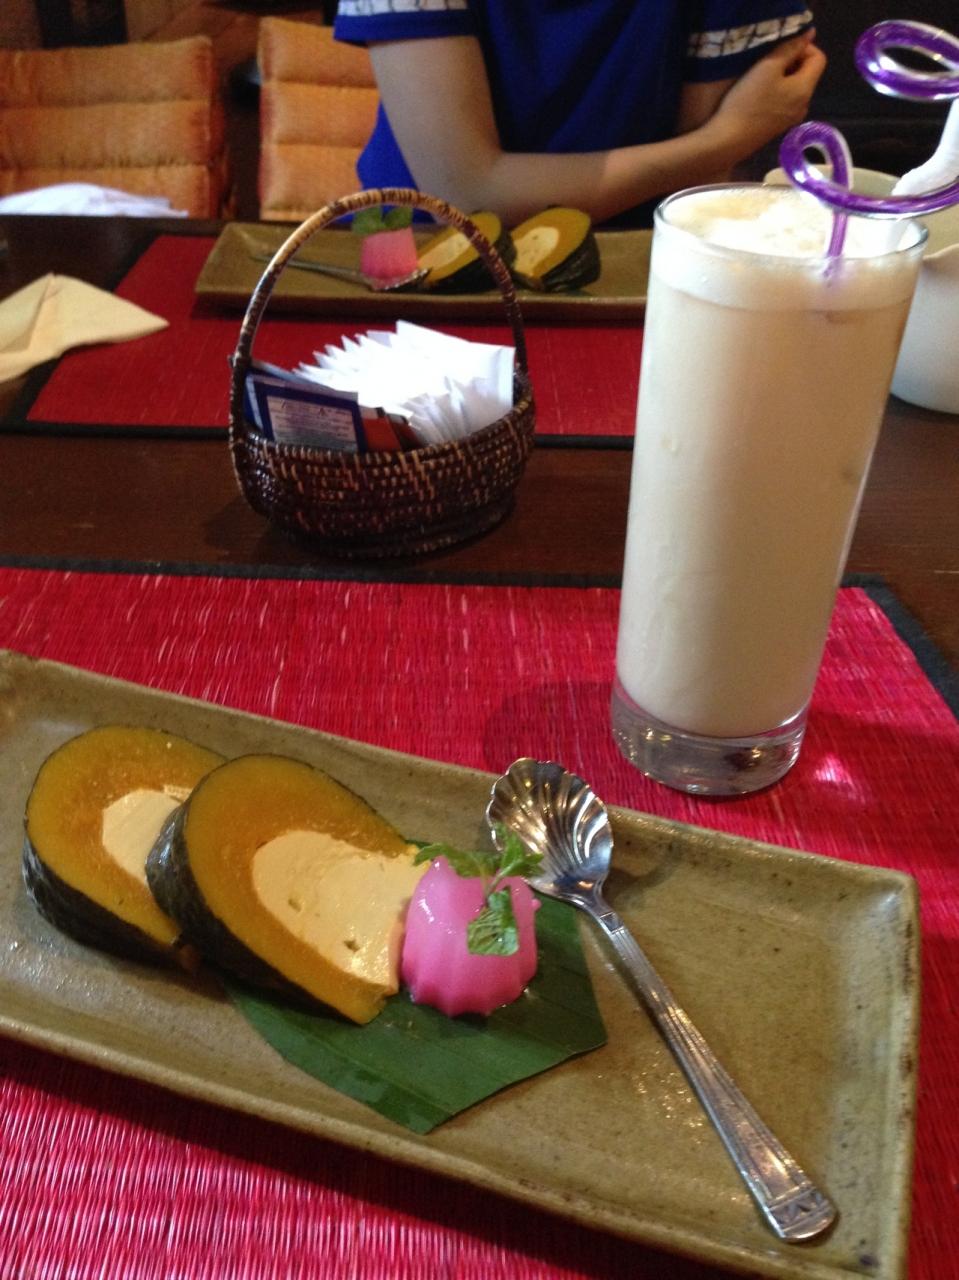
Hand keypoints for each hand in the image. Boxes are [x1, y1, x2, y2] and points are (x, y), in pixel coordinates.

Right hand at [710, 31, 826, 155]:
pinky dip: (778, 92)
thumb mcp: (768, 66)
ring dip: (783, 77)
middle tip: (768, 62)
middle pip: (808, 74)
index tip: (781, 48)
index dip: (804, 47)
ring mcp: (792, 119)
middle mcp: (804, 105)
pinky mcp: (778, 127)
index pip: (819, 58)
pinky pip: (786, 102)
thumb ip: (790, 48)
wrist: (729, 140)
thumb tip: (809, 35)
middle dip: (792, 62)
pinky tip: (759, 96)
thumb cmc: (748, 100)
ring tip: (762, 78)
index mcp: (805, 89)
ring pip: (795, 88)